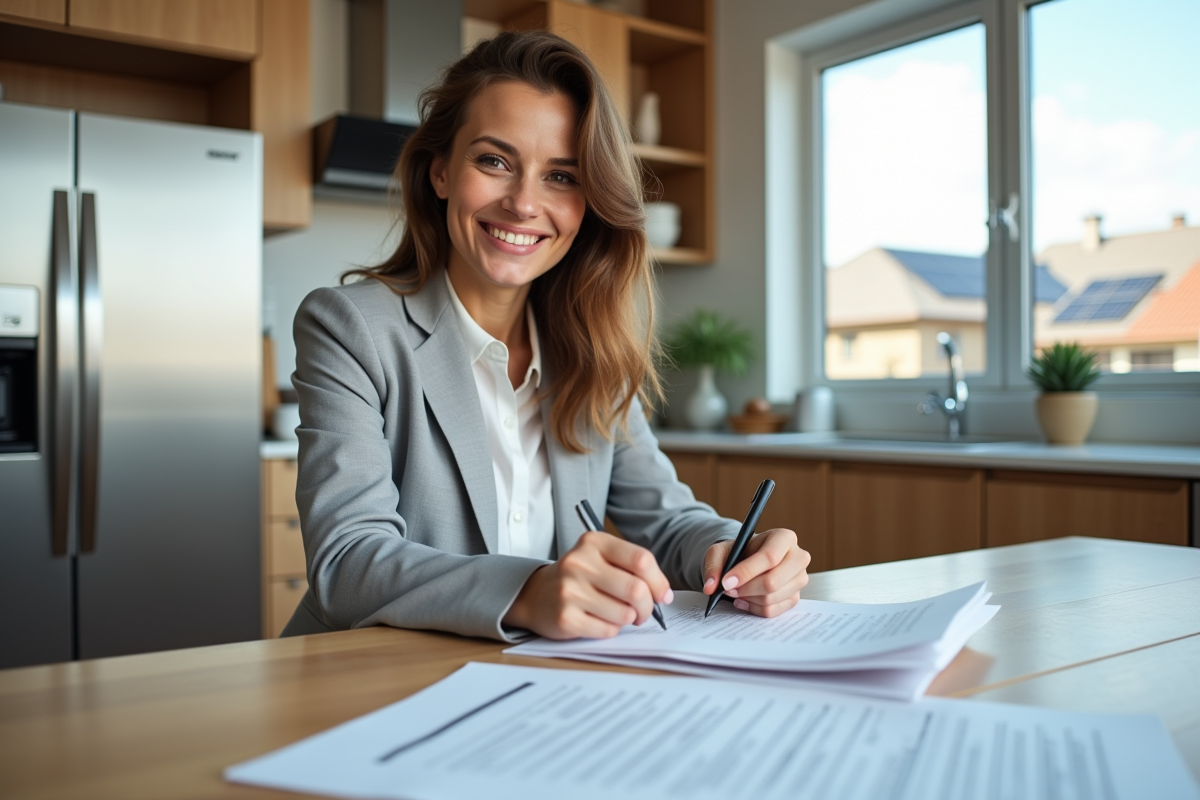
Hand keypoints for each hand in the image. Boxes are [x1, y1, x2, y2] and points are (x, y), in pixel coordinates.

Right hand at [504, 531, 673, 639]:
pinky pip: (608, 630)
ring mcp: (570, 591)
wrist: (536, 594)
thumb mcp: (601, 558)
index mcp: (593, 543)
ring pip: (624, 614)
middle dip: (647, 607)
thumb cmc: (579, 577)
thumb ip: (631, 568)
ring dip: (628, 619)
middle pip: (636, 589)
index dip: (659, 581)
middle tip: (642, 612)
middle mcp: (579, 563)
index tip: (662, 595)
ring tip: (616, 613)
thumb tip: (663, 594)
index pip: (641, 559)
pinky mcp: (565, 618)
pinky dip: (611, 630)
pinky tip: (598, 620)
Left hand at [702, 529, 809, 616]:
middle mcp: (798, 557)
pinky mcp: (794, 597)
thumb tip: (711, 587)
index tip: (726, 582)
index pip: (770, 557)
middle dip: (745, 589)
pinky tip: (743, 600)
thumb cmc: (738, 552)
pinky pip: (772, 611)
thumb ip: (713, 565)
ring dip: (747, 598)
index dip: (746, 572)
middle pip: (773, 581)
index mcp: (784, 537)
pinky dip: (753, 608)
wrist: (747, 561)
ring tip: (735, 592)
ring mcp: (799, 579)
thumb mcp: (720, 551)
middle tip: (727, 589)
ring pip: (771, 598)